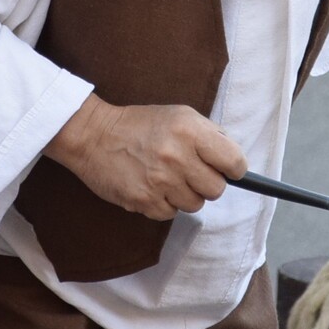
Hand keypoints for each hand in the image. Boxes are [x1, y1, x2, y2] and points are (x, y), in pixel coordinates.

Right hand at [43, 96, 245, 220]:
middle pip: (217, 189)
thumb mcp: (178, 115)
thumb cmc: (140, 125)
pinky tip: (151, 186)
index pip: (234, 162)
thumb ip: (208, 134)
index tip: (227, 168)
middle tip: (190, 172)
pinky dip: (164, 204)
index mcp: (190, 130)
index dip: (233, 168)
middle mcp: (178, 155)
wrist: (94, 135)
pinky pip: (171, 214)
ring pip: (195, 205)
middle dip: (206, 183)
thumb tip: (234, 161)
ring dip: (185, 195)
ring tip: (166, 177)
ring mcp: (161, 180)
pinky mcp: (144, 200)